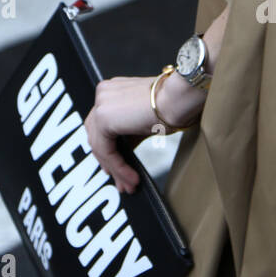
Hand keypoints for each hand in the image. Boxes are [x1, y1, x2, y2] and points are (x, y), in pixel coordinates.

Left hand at [84, 74, 201, 195]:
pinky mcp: (104, 117)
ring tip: (129, 184)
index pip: (100, 126)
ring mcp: (101, 104)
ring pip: (100, 146)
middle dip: (110, 163)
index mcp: (111, 91)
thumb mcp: (142, 122)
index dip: (108, 151)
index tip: (117, 169)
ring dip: (115, 169)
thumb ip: (127, 135)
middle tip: (121, 182)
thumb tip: (122, 156)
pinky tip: (131, 177)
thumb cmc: (171, 105)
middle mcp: (102, 94)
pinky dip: (117, 166)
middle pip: (97, 136)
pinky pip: (105, 150)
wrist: (178, 99)